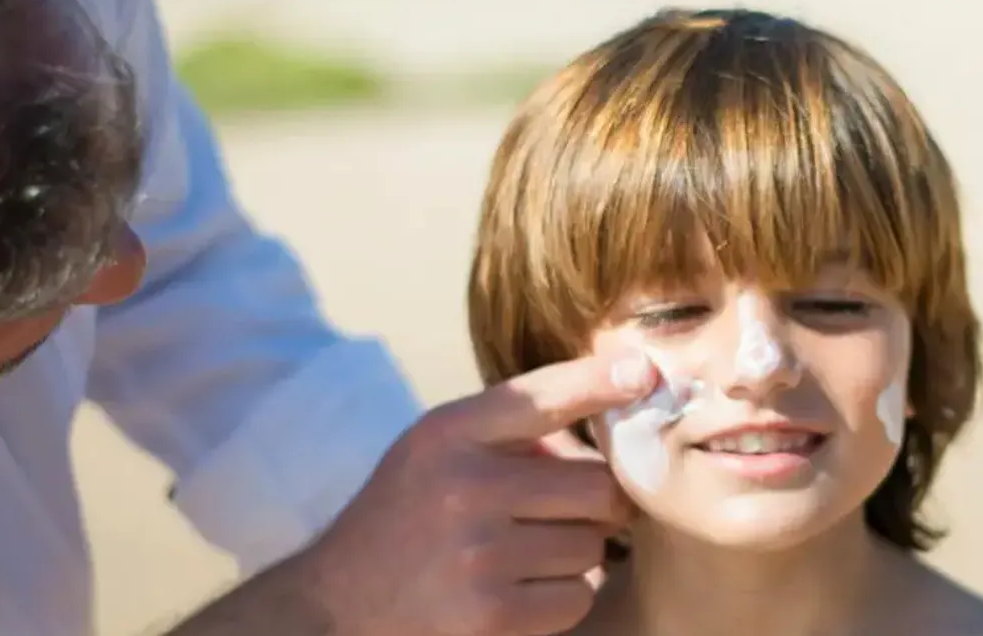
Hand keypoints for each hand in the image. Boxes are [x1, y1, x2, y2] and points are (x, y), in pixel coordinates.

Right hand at [299, 350, 656, 635]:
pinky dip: (561, 598)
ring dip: (576, 553)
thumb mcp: (434, 451)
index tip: (643, 372)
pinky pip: (576, 597)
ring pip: (593, 545)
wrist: (338, 604)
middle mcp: (463, 487)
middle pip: (596, 486)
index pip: (541, 397)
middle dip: (596, 502)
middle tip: (572, 510)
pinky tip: (518, 592)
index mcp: (448, 434)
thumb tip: (610, 412)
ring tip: (525, 555)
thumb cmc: (403, 517)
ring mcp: (479, 555)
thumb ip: (506, 430)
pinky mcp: (492, 616)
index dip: (599, 381)